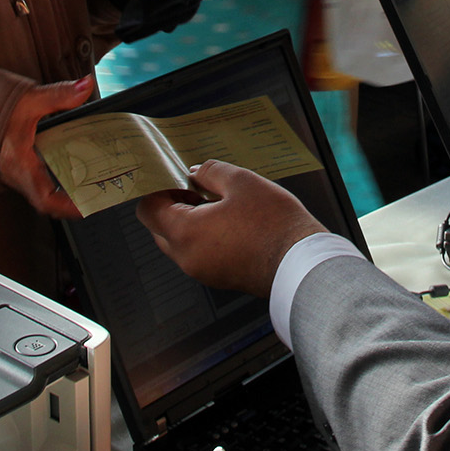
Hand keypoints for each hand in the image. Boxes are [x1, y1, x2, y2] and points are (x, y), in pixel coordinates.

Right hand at [0, 77, 95, 218]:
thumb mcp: (28, 99)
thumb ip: (59, 95)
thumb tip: (84, 86)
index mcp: (19, 163)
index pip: (44, 198)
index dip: (67, 207)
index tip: (88, 206)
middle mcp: (14, 173)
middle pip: (45, 199)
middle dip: (70, 201)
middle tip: (96, 193)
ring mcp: (12, 170)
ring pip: (39, 188)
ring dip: (62, 189)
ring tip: (89, 181)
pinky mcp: (11, 164)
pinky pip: (34, 177)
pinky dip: (52, 176)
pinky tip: (67, 163)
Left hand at [136, 160, 328, 296]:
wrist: (301, 263)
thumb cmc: (274, 225)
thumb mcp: (242, 182)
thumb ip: (210, 173)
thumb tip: (195, 174)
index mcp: (185, 232)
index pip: (148, 209)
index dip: (157, 189)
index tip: (172, 178)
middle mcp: (187, 257)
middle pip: (159, 228)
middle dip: (171, 205)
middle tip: (195, 187)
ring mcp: (202, 271)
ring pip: (179, 243)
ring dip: (188, 222)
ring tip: (217, 202)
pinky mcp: (218, 277)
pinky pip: (198, 254)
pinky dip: (203, 237)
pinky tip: (228, 221)